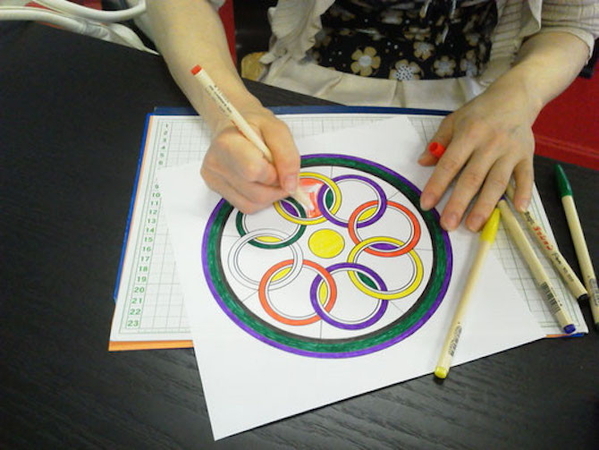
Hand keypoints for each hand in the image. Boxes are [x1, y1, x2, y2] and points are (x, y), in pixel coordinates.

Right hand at [200, 107, 300, 213]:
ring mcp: (212, 179)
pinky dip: (259, 200)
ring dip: (270, 195)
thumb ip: (288, 156)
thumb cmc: (256, 126)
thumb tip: (290, 186)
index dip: (274, 174)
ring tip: (269, 176)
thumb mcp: (278, 130)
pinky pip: (245, 206)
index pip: (253, 171)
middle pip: (255, 193)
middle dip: (276, 188)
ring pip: (251, 204)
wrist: (234, 127)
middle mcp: (215, 163)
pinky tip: (259, 183)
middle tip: (279, 172)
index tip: (280, 166)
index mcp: (228, 142)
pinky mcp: (215, 190)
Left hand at [418, 87, 535, 231]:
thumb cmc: (479, 112)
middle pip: (473, 178)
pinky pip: (526, 177)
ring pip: (497, 182)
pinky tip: (517, 210)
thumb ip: (439, 142)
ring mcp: (510, 151)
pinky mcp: (527, 156)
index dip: (437, 184)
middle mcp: (490, 144)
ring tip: (473, 226)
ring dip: (485, 206)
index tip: (426, 204)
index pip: (450, 163)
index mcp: (469, 134)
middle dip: (459, 203)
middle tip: (448, 224)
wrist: (515, 97)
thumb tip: (422, 162)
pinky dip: (524, 193)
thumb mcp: (454, 120)